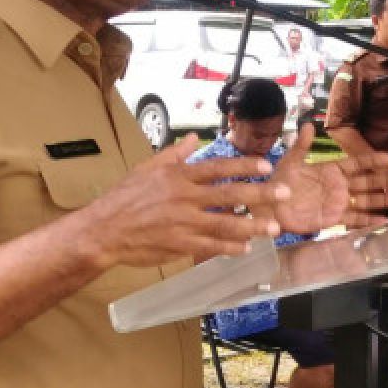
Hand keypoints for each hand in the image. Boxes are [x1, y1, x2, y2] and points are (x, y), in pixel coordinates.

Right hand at [80, 134, 288, 267]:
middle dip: (260, 193)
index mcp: (178, 175)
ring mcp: (183, 222)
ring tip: (273, 228)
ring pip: (225, 222)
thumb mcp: (147, 168)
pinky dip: (229, 248)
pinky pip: (210, 245)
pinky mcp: (179, 244)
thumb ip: (174, 154)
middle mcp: (184, 196)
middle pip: (229, 193)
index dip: (244, 166)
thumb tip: (194, 138)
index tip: (266, 166)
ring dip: (252, 225)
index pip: (218, 167)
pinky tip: (246, 249)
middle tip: (284, 193)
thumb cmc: (123, 197)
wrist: (103, 229)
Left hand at [262, 125, 387, 232]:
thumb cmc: (280, 181)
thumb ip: (301, 145)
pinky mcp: (333, 219)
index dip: (372, 160)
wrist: (271, 206)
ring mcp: (338, 203)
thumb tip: (308, 125)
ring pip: (366, 201)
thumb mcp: (290, 161)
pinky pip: (354, 220)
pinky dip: (368, 221)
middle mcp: (339, 186)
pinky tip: (384, 221)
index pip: (356, 163)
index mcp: (332, 170)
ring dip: (384, 200)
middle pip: (368, 182)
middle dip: (387, 181)